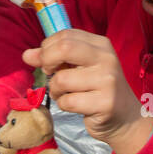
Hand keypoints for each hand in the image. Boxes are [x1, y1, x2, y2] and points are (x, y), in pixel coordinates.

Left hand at [21, 29, 152, 153]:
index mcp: (101, 45)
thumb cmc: (96, 89)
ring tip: (65, 93)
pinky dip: (64, 104)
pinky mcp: (105, 103)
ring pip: (62, 79)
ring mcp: (107, 81)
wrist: (125, 118)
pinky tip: (75, 105)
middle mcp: (106, 59)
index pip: (65, 35)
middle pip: (64, 48)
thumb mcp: (77, 68)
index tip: (48, 62)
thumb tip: (27, 55)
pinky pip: (68, 101)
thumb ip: (53, 58)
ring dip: (55, 89)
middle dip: (47, 61)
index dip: (48, 48)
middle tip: (49, 73)